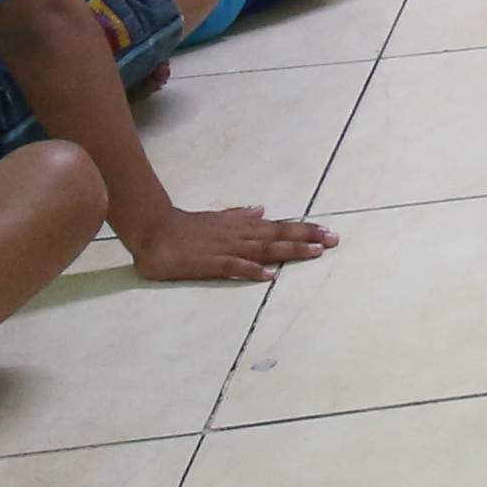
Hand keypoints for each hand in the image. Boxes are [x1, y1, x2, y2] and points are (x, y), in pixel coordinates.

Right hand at [124, 203, 338, 282]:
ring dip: (289, 251)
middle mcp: (238, 235)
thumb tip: (261, 210)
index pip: (277, 227)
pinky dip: (251, 270)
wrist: (153, 231)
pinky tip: (268, 275)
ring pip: (262, 249)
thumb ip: (240, 216)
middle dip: (306, 238)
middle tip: (333, 240)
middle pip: (277, 236)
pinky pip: (233, 267)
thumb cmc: (185, 227)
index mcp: (240, 226)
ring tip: (314, 253)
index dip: (302, 229)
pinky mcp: (209, 263)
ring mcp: (225, 248)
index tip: (326, 232)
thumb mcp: (217, 218)